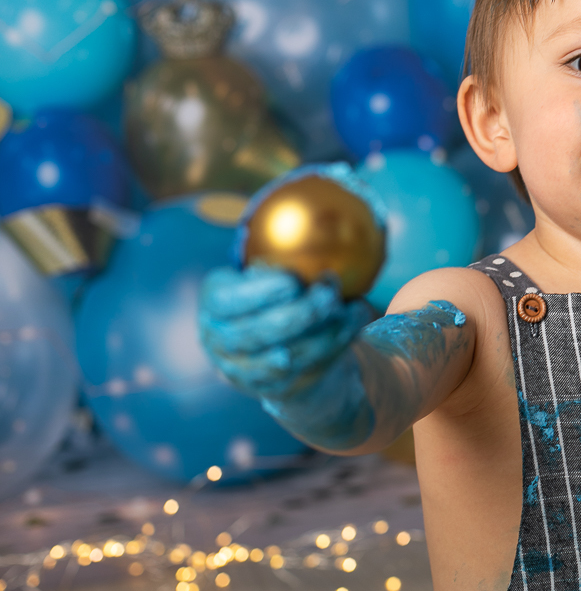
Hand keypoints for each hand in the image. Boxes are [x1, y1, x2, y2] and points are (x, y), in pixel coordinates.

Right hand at [198, 264, 373, 399]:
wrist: (284, 351)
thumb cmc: (281, 295)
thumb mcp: (273, 271)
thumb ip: (285, 251)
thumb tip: (323, 200)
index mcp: (214, 303)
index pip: (227, 301)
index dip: (259, 293)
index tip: (293, 280)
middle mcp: (220, 341)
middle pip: (258, 333)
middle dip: (300, 312)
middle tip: (331, 291)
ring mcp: (243, 371)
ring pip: (288, 355)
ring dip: (328, 331)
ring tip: (356, 306)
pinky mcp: (273, 390)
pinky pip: (308, 370)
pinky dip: (336, 346)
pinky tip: (355, 322)